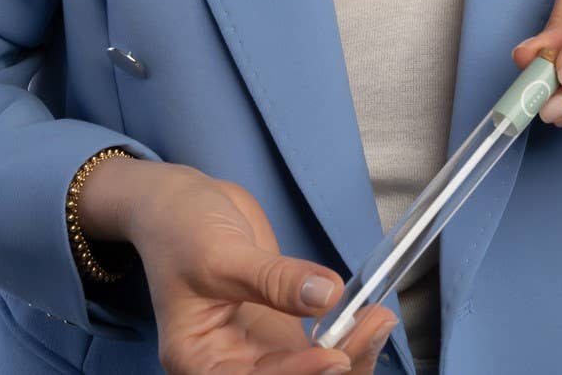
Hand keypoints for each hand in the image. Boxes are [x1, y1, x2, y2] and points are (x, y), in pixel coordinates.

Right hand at [126, 164, 396, 373]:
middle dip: (335, 366)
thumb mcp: (222, 252)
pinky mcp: (280, 330)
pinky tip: (370, 315)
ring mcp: (258, 350)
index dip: (296, 374)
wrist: (180, 204)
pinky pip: (318, 347)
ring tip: (380, 320)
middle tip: (373, 327)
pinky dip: (347, 336)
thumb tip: (327, 295)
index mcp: (198, 361)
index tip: (334, 353)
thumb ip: (273, 278)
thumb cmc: (181, 229)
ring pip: (312, 372)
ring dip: (350, 353)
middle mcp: (229, 365)